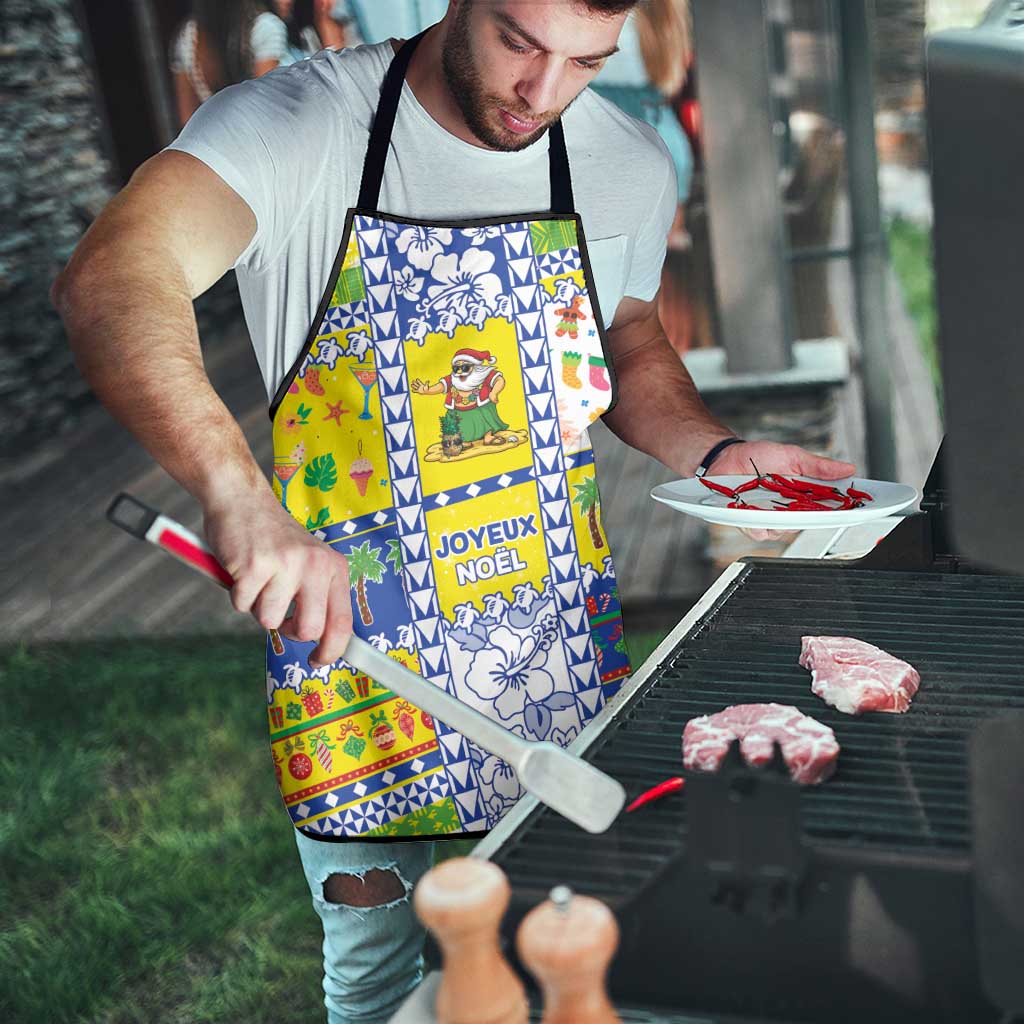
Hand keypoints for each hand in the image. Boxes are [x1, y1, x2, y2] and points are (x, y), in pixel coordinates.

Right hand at [203, 487, 352, 665]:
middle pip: (309, 629)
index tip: (319, 661)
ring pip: (269, 621)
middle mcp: (315, 565)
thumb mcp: (309, 561)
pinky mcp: (254, 566)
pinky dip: (237, 594)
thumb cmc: (273, 538)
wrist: (242, 499)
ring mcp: (286, 565)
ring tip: (259, 579)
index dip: (332, 650)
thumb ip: (318, 595)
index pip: (342, 621)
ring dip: (258, 607)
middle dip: (289, 631)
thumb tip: (323, 641)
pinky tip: (243, 570)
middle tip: (279, 614)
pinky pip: (242, 605)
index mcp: (333, 567)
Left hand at [709, 440, 856, 542]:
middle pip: (808, 523)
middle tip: (813, 506)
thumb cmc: (758, 456)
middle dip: (813, 517)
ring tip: (775, 504)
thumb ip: (818, 466)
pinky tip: (755, 512)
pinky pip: (759, 532)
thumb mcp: (792, 456)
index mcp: (803, 495)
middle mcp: (789, 510)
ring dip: (781, 519)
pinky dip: (758, 524)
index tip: (857, 508)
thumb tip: (848, 468)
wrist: (726, 457)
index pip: (828, 507)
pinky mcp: (750, 523)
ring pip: (784, 531)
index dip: (844, 510)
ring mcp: (770, 518)